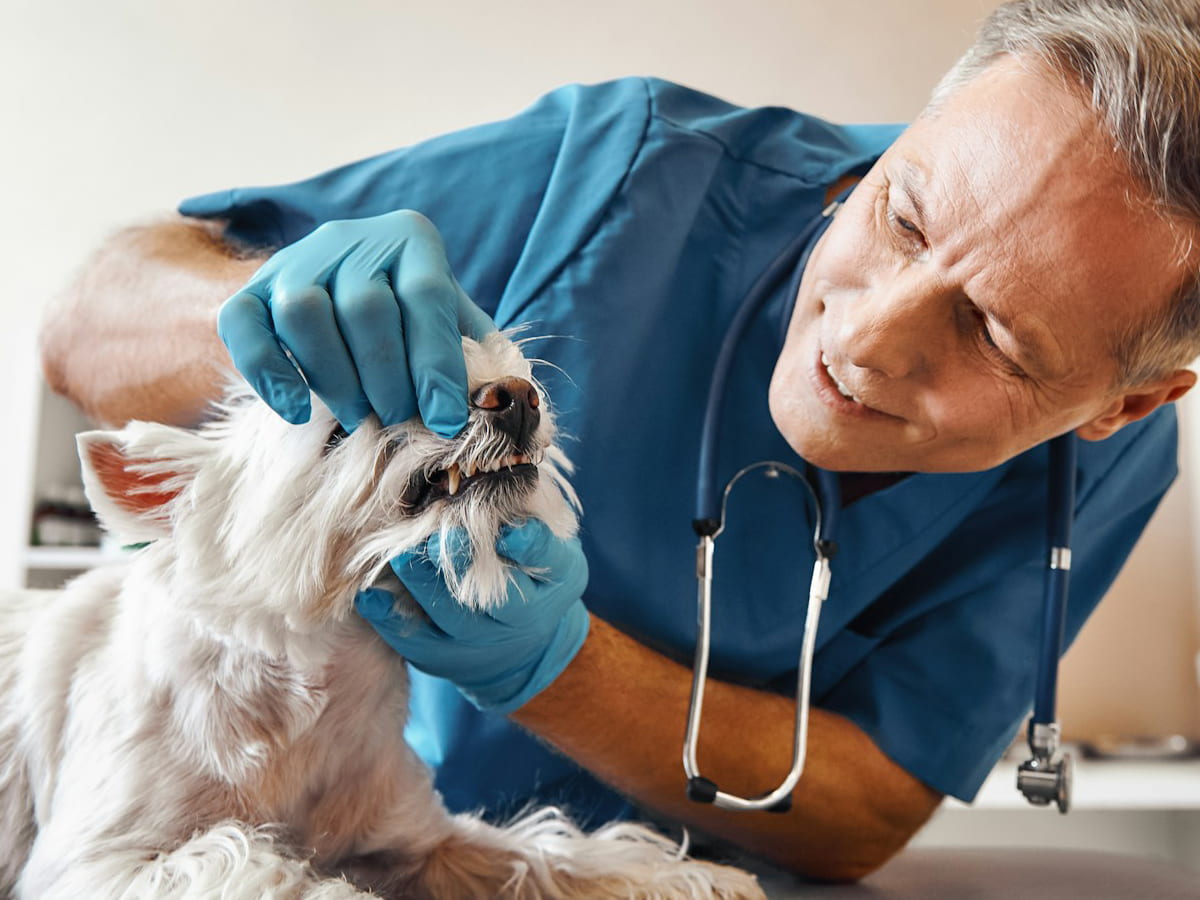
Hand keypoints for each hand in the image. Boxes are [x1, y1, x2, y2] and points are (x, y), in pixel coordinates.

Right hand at [216, 210, 495, 434]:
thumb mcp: (452, 320)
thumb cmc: (412, 318)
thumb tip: (499, 395)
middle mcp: (349, 238)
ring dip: (334, 376)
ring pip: (304, 310)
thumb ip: (477, 349)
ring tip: (357, 416)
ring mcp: (294, 260)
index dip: (436, 362)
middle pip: (365, 305)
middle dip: (386, 377)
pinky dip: (267, 372)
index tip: (444, 418)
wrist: (341, 290)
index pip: (426, 295)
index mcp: (410, 238)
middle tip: (397, 420)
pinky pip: (242, 324)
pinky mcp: (249, 291)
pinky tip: (296, 410)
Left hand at [355, 520, 589, 713]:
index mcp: (558, 578)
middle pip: (498, 596)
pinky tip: (371, 596)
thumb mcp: (551, 535)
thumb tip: (498, 461)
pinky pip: (414, 641)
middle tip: (445, 532)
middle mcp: (524, 616)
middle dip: (468, 562)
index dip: (531, 545)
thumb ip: (530, 506)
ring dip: (424, 585)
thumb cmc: (533, 566)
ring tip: (400, 556)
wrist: (523, 642)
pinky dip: (390, 618)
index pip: (548, 558)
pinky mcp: (442, 656)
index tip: (513, 529)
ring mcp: (482, 641)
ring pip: (451, 619)